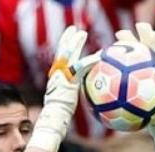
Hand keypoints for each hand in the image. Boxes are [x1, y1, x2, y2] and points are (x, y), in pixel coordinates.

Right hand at [28, 26, 97, 151]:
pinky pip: (81, 67)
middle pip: (61, 52)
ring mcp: (61, 76)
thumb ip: (72, 95)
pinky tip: (100, 55)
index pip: (60, 59)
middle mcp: (57, 74)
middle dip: (67, 39)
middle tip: (74, 30)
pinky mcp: (68, 80)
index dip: (65, 48)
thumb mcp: (66, 103)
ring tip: (82, 33)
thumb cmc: (60, 116)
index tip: (70, 40)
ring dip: (75, 43)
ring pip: (68, 55)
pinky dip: (90, 61)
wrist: (55, 119)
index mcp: (57, 78)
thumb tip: (85, 97)